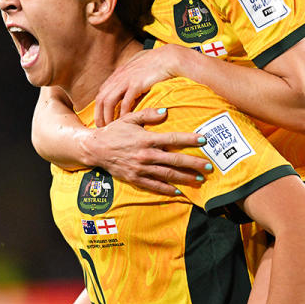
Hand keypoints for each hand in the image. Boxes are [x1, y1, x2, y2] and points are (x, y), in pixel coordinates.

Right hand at [86, 107, 211, 195]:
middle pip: (175, 160)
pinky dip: (167, 190)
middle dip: (194, 163)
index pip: (172, 138)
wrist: (94, 148)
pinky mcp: (135, 178)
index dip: (189, 139)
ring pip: (167, 174)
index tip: (204, 140)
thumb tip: (166, 112)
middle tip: (209, 166)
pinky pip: (154, 186)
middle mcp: (145, 154)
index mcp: (146, 138)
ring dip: (185, 177)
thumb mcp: (129, 119)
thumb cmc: (113, 131)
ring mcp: (140, 168)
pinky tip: (179, 192)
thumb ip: (147, 115)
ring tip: (199, 179)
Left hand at [94, 44, 186, 126]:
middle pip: (101, 98)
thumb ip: (129, 76)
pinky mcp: (136, 85)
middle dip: (98, 114)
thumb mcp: (136, 68)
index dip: (99, 106)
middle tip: (100, 126)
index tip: (101, 117)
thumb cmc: (155, 64)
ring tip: (109, 126)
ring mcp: (126, 80)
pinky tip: (124, 121)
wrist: (168, 58)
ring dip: (107, 116)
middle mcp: (118, 77)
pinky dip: (123, 113)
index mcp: (117, 74)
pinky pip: (125, 102)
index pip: (102, 92)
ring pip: (109, 101)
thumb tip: (128, 85)